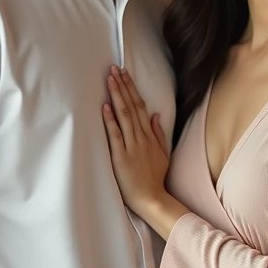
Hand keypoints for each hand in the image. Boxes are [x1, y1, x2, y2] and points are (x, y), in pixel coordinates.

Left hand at [103, 66, 187, 237]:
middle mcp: (141, 138)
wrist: (153, 199)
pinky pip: (116, 136)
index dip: (131, 89)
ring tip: (109, 80)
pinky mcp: (121, 157)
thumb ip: (158, 133)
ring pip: (124, 116)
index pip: (140, 106)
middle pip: (132, 106)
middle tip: (114, 69)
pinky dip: (111, 121)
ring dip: (116, 96)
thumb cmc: (155, 178)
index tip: (124, 74)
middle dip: (123, 86)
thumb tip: (155, 114)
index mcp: (149, 136)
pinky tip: (105, 107)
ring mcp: (131, 147)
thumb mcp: (162, 154)